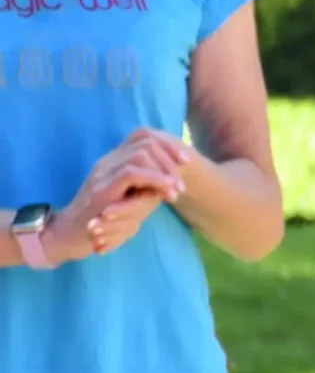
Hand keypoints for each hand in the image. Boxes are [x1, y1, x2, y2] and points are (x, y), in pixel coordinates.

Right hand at [59, 128, 190, 257]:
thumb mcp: (134, 201)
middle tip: (183, 181)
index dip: (168, 146)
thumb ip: (149, 187)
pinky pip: (132, 173)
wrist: (70, 236)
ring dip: (164, 170)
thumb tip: (173, 179)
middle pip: (145, 141)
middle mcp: (108, 162)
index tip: (186, 162)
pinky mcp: (102, 189)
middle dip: (171, 158)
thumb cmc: (104, 222)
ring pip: (140, 154)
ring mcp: (103, 173)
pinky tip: (167, 191)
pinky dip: (155, 180)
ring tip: (176, 190)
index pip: (143, 136)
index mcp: (115, 161)